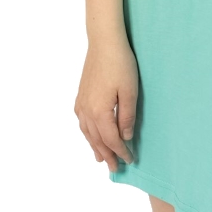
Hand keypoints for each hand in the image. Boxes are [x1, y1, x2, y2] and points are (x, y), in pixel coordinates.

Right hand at [75, 36, 138, 171]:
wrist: (104, 43)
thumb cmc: (120, 64)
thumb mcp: (130, 91)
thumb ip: (127, 117)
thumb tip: (125, 137)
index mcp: (100, 112)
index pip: (111, 139)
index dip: (121, 151)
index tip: (130, 160)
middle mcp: (87, 111)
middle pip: (97, 140)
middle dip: (107, 154)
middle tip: (114, 168)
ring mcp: (81, 103)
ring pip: (87, 132)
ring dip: (95, 146)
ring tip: (101, 158)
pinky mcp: (81, 95)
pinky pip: (82, 122)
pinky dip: (87, 133)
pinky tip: (90, 134)